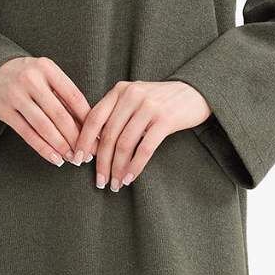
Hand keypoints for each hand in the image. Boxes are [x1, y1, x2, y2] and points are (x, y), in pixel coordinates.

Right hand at [0, 55, 90, 165]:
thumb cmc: (26, 75)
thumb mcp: (45, 74)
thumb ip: (63, 94)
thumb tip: (88, 124)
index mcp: (47, 68)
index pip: (74, 97)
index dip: (88, 120)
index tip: (98, 136)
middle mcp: (31, 80)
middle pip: (60, 115)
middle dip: (77, 138)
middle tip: (88, 154)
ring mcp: (16, 95)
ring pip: (44, 126)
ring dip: (61, 146)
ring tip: (73, 158)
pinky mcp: (4, 110)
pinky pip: (27, 134)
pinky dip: (43, 149)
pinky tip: (55, 158)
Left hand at [73, 80, 210, 190]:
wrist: (196, 92)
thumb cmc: (161, 101)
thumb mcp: (135, 99)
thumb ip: (116, 114)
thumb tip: (94, 145)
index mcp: (120, 90)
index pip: (94, 117)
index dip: (84, 141)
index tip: (78, 160)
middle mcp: (132, 95)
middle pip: (108, 135)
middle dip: (102, 162)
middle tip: (100, 181)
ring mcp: (149, 107)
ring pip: (124, 144)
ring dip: (118, 168)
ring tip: (116, 184)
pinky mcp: (165, 120)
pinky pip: (144, 148)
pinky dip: (135, 166)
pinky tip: (130, 178)